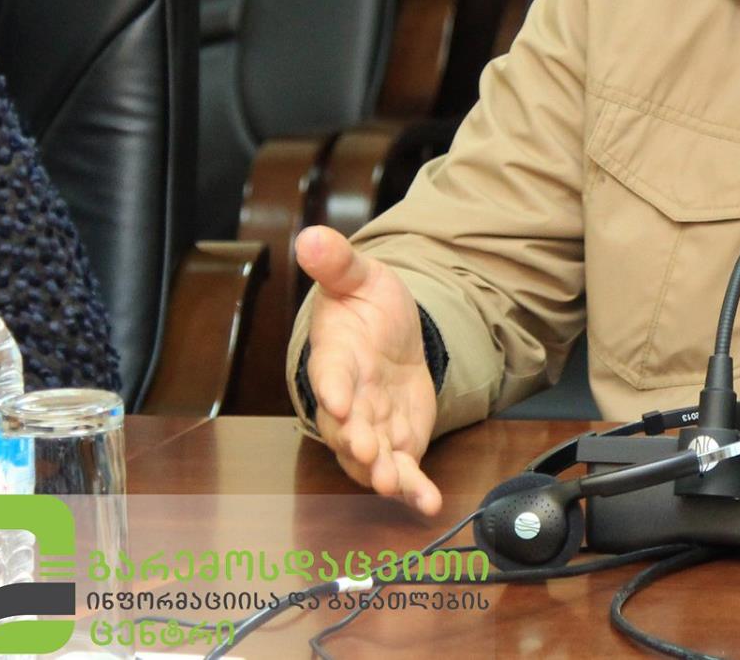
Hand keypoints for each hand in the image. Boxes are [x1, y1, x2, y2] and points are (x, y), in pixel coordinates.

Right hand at [296, 225, 442, 514]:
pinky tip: (428, 503)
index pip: (329, 373)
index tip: (336, 398)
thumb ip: (338, 263)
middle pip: (345, 426)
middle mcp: (349, 399)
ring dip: (381, 472)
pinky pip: (403, 471)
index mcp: (336, 357)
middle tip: (367, 450)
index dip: (330, 387)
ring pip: (369, 458)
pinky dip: (414, 490)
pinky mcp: (397, 444)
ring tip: (393, 482)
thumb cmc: (368, 309)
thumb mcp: (360, 277)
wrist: (393, 337)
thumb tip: (311, 236)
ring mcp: (371, 427)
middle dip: (355, 440)